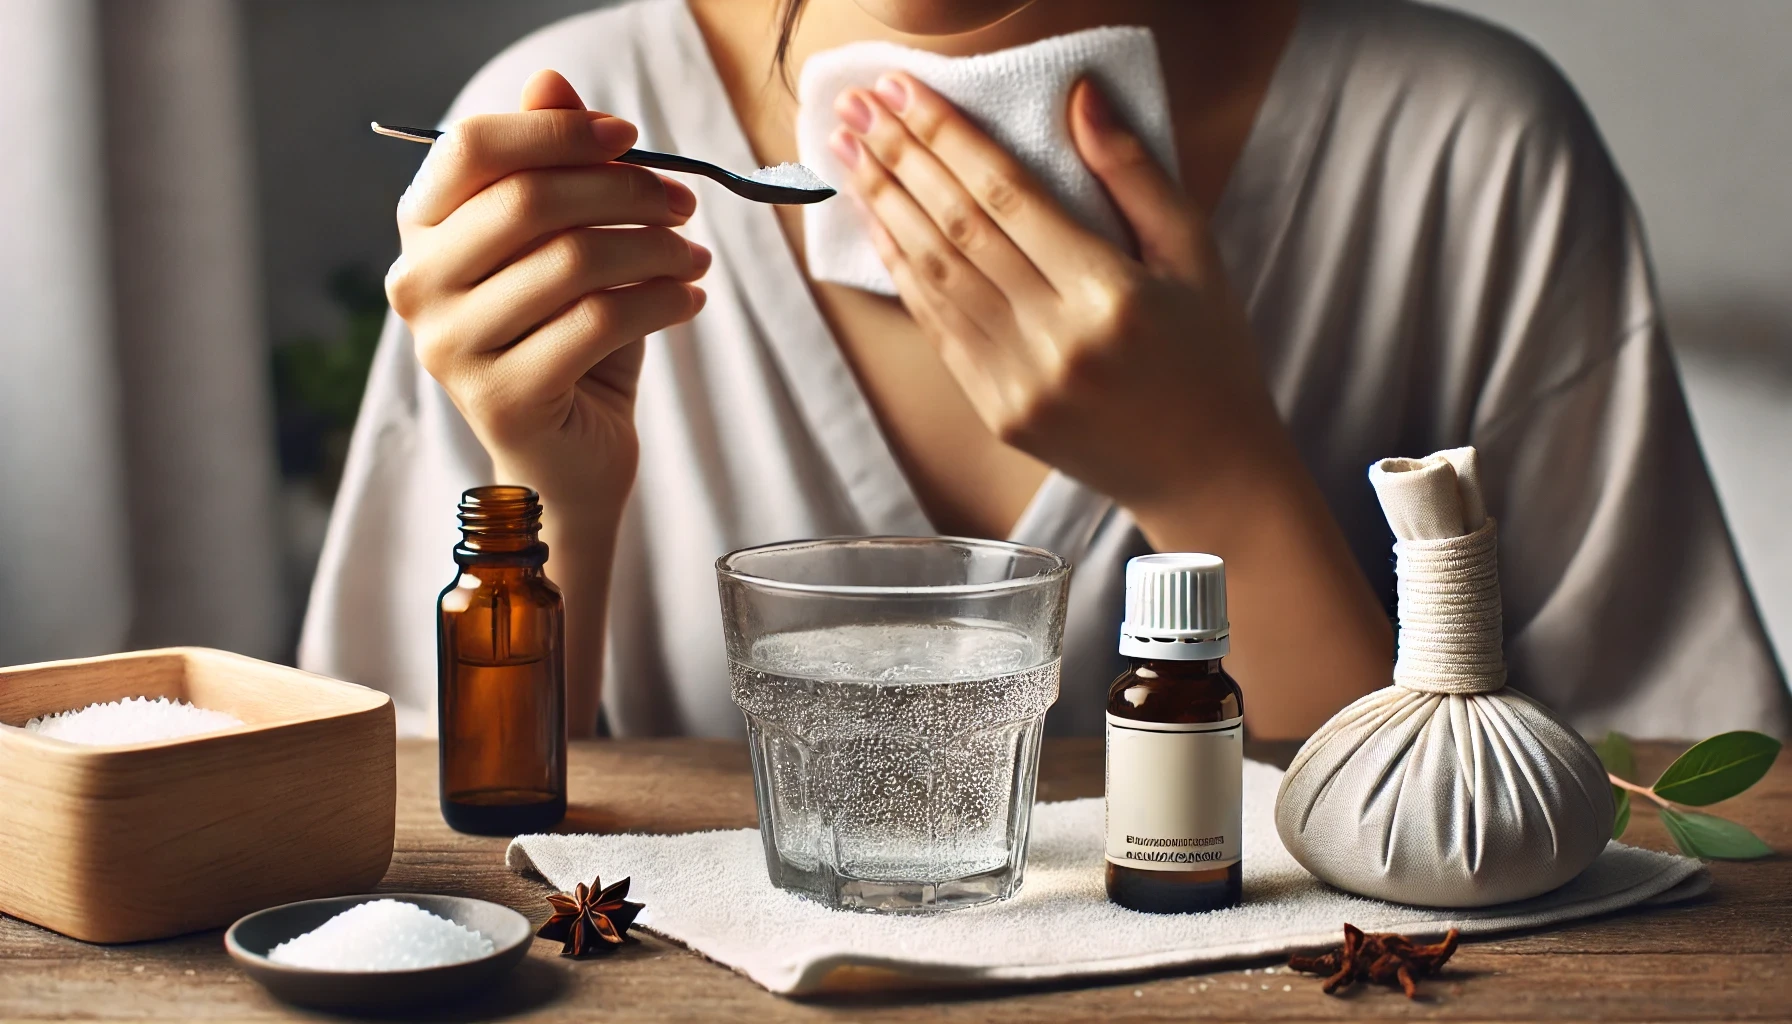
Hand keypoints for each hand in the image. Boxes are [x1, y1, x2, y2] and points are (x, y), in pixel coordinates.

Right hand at [387, 69, 709, 507]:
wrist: (569, 461)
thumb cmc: (569, 342)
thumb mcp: (565, 247)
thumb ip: (553, 167)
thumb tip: (551, 81)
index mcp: (422, 231)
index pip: (471, 147)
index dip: (558, 132)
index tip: (631, 138)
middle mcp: (417, 285)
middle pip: (529, 200)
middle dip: (625, 191)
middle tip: (685, 204)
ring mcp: (451, 346)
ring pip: (572, 262)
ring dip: (654, 249)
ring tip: (695, 258)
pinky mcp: (502, 399)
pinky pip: (597, 324)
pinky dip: (659, 302)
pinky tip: (689, 299)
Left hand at [829, 74, 1282, 510]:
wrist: (1205, 470)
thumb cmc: (1207, 354)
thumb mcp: (1193, 253)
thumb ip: (1133, 173)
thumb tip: (1078, 97)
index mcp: (1109, 294)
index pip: (1009, 195)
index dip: (950, 137)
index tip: (905, 90)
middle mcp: (1056, 341)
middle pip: (960, 230)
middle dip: (902, 160)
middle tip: (859, 109)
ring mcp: (1020, 383)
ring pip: (936, 277)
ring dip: (885, 209)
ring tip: (851, 155)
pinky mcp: (997, 414)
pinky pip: (937, 328)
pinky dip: (902, 271)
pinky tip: (878, 226)